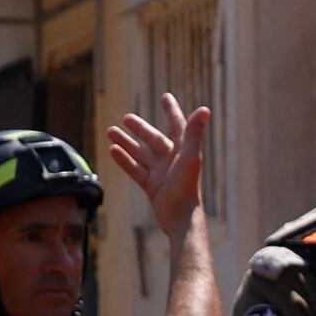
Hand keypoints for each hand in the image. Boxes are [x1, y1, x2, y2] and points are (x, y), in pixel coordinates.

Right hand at [105, 92, 210, 229]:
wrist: (180, 218)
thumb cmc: (187, 187)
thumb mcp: (189, 156)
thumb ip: (194, 133)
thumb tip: (205, 108)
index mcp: (184, 151)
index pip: (178, 125)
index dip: (172, 111)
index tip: (165, 97)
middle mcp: (173, 160)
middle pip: (154, 139)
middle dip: (140, 128)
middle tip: (126, 117)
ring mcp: (161, 174)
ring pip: (141, 154)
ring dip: (126, 142)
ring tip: (110, 131)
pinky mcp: (152, 186)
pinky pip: (135, 170)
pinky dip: (124, 160)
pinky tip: (112, 150)